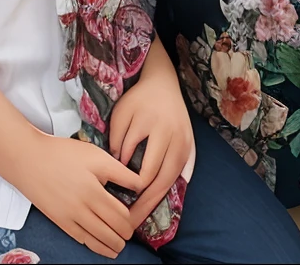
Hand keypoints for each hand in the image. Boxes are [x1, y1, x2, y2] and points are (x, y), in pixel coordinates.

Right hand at [19, 132, 143, 256]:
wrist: (28, 160)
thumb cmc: (62, 154)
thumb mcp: (96, 156)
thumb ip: (120, 172)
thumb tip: (140, 184)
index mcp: (94, 192)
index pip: (122, 216)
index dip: (133, 220)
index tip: (136, 217)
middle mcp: (82, 209)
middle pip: (112, 232)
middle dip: (125, 235)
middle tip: (129, 232)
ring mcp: (70, 218)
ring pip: (97, 241)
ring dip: (112, 246)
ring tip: (119, 245)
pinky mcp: (60, 222)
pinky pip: (81, 240)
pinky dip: (94, 245)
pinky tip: (100, 244)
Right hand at [110, 69, 194, 227]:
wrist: (160, 81)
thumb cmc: (172, 116)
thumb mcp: (184, 138)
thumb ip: (182, 163)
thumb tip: (177, 188)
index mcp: (181, 144)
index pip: (165, 182)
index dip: (149, 203)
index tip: (135, 218)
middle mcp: (167, 132)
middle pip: (148, 174)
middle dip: (134, 194)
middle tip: (122, 205)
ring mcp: (147, 120)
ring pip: (128, 157)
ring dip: (121, 170)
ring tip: (118, 176)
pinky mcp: (128, 111)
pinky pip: (117, 140)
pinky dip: (114, 151)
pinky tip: (115, 155)